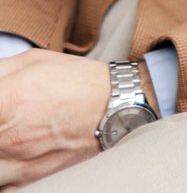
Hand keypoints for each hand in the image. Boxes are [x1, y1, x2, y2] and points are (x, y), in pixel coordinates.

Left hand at [0, 50, 111, 186]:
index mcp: (5, 101)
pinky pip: (2, 187)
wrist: (120, 106)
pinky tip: (12, 159)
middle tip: (5, 118)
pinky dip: (4, 174)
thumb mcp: (34, 61)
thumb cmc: (79, 82)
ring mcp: (17, 163)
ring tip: (7, 138)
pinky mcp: (30, 180)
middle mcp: (7, 135)